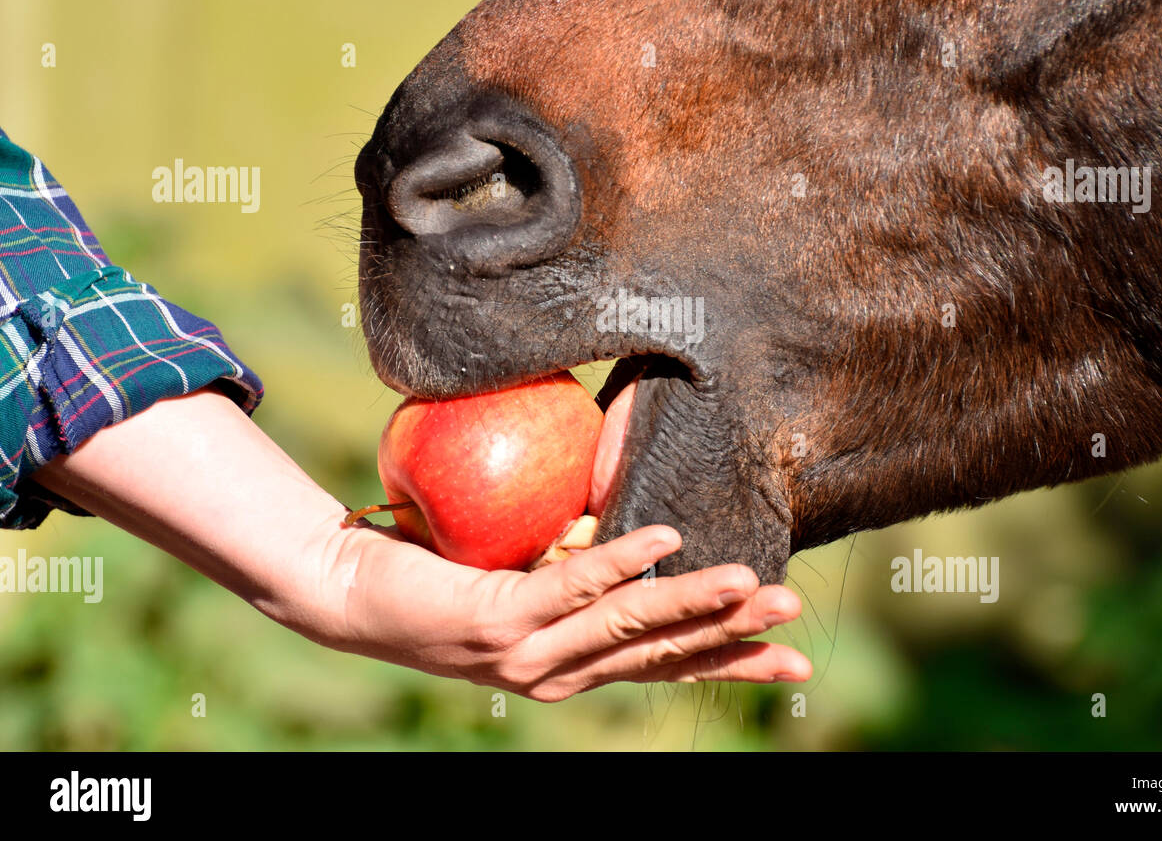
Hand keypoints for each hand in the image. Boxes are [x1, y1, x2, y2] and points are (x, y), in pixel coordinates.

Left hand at [325, 518, 809, 700]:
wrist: (348, 592)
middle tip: (790, 615)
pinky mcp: (499, 622)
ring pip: (628, 624)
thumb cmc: (439, 573)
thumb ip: (575, 560)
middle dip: (730, 636)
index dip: (727, 661)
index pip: (664, 665)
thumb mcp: (524, 574)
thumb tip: (627, 513)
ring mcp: (529, 653)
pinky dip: (621, 563)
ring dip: (692, 603)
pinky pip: (571, 586)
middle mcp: (557, 672)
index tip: (790, 662)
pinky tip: (663, 540)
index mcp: (571, 666)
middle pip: (661, 653)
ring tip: (748, 582)